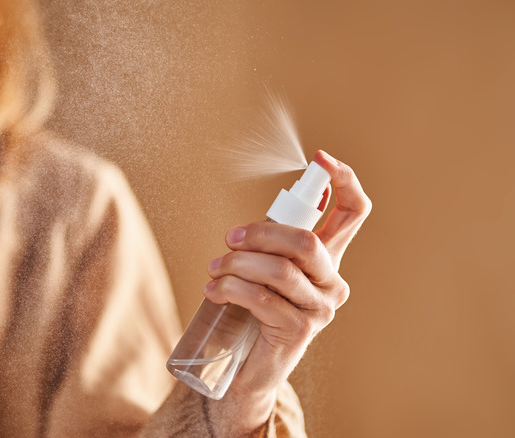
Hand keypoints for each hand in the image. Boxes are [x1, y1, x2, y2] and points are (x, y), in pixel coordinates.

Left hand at [201, 150, 371, 433]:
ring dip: (238, 264)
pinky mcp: (299, 330)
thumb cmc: (253, 310)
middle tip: (230, 239)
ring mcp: (320, 308)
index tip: (321, 159)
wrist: (245, 366)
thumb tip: (256, 222)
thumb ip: (270, 243)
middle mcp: (332, 282)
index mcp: (327, 259)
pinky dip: (231, 289)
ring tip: (215, 270)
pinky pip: (262, 298)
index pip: (354, 214)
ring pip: (280, 270)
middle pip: (306, 241)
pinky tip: (213, 290)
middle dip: (261, 233)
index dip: (345, 182)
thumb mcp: (263, 268)